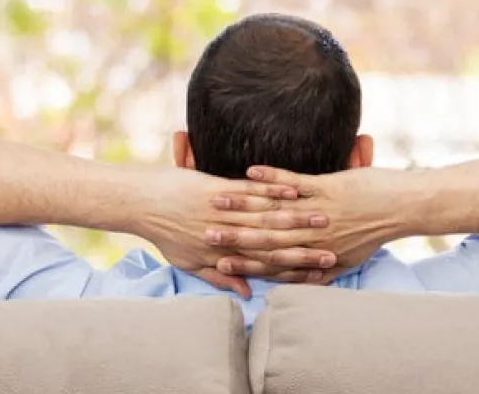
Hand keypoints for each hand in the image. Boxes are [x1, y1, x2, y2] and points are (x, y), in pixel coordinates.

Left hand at [132, 167, 338, 297]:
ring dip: (299, 216)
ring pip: (268, 214)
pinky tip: (295, 188)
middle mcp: (228, 233)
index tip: (322, 269)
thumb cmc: (165, 233)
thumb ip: (218, 277)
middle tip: (336, 246)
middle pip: (275, 239)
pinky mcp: (220, 187)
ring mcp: (226, 209)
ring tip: (326, 217)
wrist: (143, 205)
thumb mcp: (189, 262)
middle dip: (308, 242)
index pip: (268, 261)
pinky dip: (274, 188)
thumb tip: (243, 291)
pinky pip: (252, 188)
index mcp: (223, 252)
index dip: (296, 266)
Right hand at [206, 166, 410, 282]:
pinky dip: (270, 178)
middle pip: (264, 238)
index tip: (217, 259)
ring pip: (273, 210)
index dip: (242, 261)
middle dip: (231, 235)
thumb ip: (326, 273)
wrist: (402, 208)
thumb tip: (309, 283)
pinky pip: (294, 183)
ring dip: (242, 204)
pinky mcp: (327, 188)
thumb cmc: (375, 232)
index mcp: (315, 254)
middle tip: (204, 232)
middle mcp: (312, 237)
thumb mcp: (350, 259)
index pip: (271, 261)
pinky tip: (249, 171)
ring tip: (216, 200)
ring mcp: (317, 211)